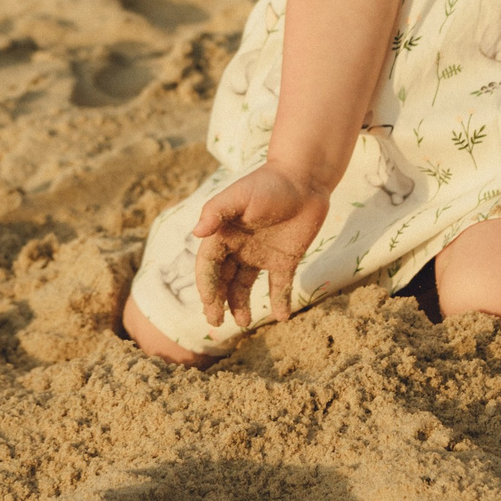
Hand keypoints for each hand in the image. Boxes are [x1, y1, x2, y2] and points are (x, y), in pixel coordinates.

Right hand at [191, 164, 328, 327]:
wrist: (304, 179)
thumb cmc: (268, 183)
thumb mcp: (240, 195)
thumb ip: (217, 211)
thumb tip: (196, 232)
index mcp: (223, 234)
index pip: (209, 265)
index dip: (207, 285)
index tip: (209, 303)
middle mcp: (238, 248)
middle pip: (222, 280)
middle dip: (217, 302)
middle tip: (215, 322)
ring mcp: (261, 256)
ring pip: (245, 287)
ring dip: (241, 305)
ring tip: (244, 322)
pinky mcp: (284, 260)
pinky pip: (279, 287)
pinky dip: (279, 302)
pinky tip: (281, 317)